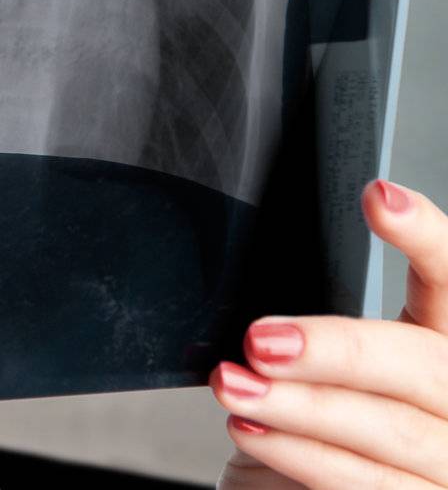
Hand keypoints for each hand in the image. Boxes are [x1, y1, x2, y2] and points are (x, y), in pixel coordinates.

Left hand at [212, 177, 447, 488]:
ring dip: (299, 406)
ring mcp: (447, 467)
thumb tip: (264, 306)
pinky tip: (251, 430)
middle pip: (422, 365)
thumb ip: (315, 336)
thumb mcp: (318, 372)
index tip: (379, 197)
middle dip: (337, 348)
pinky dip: (299, 454)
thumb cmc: (308, 433)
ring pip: (389, 431)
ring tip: (233, 385)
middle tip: (260, 339)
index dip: (428, 239)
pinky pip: (366, 484)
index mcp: (443, 352)